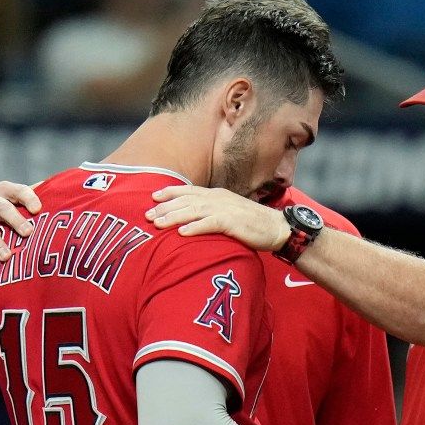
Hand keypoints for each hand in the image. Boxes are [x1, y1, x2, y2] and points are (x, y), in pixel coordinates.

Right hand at [0, 182, 41, 272]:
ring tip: (6, 257)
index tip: (39, 209)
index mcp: (4, 189)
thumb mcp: (11, 197)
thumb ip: (32, 198)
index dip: (29, 198)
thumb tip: (63, 193)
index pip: (19, 191)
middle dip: (15, 220)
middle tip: (28, 233)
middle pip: (2, 208)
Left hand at [147, 185, 290, 250]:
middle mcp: (219, 198)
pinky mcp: (233, 222)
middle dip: (165, 207)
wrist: (277, 227)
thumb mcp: (230, 212)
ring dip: (174, 217)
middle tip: (147, 215)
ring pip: (194, 211)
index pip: (189, 190)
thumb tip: (195, 218)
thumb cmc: (253, 224)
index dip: (170, 192)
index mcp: (217, 194)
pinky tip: (181, 233)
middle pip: (186, 200)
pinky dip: (195, 228)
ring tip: (157, 224)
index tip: (153, 196)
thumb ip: (212, 212)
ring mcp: (226, 209)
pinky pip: (210, 224)